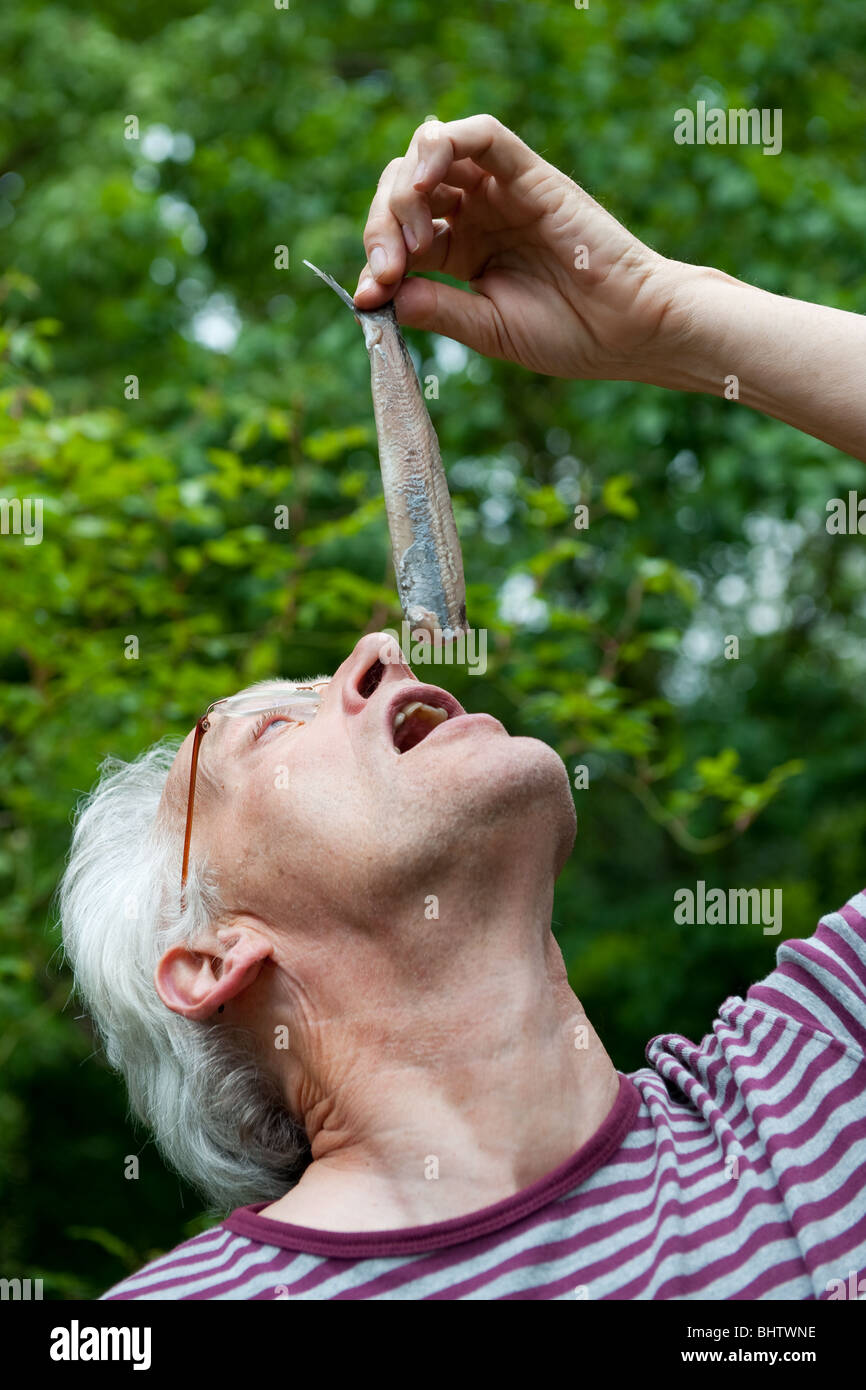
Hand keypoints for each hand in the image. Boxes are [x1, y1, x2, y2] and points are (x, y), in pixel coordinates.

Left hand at [354, 113, 680, 381]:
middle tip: (388, 269)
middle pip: (407, 189)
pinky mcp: (529, 174)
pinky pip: (482, 134)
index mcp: (463, 250)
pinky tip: (425, 181)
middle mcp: (477, 212)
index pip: (401, 234)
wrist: (628, 331)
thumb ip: (437, 308)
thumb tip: (377, 295)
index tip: (370, 295)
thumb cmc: (569, 335)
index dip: (377, 258)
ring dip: (406, 187)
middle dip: (382, 224)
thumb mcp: (487, 329)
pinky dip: (444, 144)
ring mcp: (502, 190)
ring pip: (433, 153)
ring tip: (412, 236)